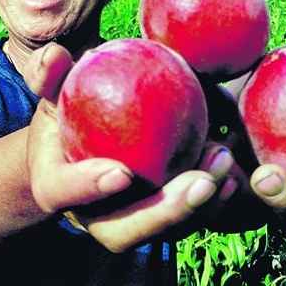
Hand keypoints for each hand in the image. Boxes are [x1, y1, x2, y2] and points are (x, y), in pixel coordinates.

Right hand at [23, 43, 232, 252]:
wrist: (79, 144)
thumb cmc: (65, 111)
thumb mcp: (53, 90)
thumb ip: (49, 75)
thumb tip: (54, 53)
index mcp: (56, 186)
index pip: (64, 192)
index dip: (88, 187)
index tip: (121, 171)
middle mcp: (92, 216)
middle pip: (122, 232)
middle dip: (163, 214)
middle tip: (200, 183)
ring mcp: (128, 222)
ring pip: (163, 232)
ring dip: (199, 207)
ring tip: (224, 162)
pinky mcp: (159, 219)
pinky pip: (187, 219)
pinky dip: (214, 200)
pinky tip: (235, 170)